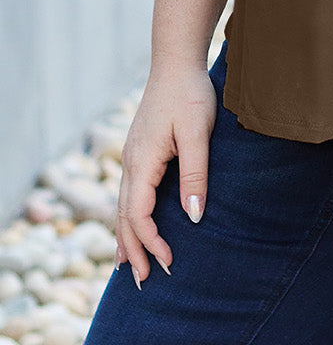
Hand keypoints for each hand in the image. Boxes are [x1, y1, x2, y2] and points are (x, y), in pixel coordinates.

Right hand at [115, 64, 216, 287]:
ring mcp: (132, 156)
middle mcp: (131, 162)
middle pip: (124, 217)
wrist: (176, 62)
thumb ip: (195, 175)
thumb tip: (192, 218)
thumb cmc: (190, 95)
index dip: (151, 241)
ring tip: (130, 267)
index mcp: (142, 162)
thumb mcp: (197, 135)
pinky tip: (134, 225)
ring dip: (127, 237)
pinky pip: (129, 193)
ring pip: (123, 206)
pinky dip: (129, 217)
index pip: (139, 214)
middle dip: (134, 250)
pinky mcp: (140, 151)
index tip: (169, 261)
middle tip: (145, 282)